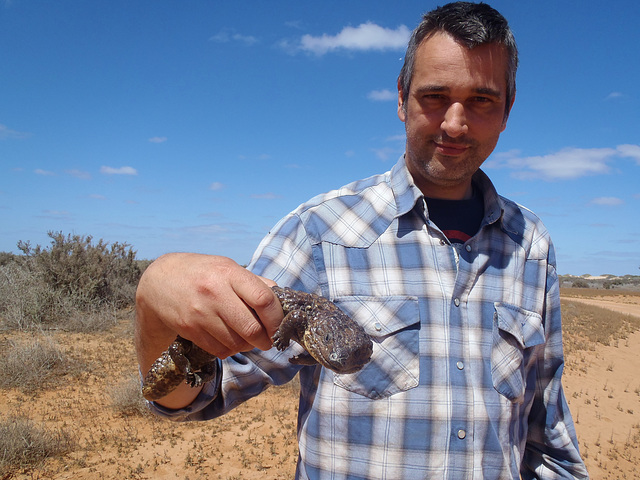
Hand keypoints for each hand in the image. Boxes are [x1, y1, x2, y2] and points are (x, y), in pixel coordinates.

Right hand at [135, 253, 283, 370]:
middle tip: (269, 340)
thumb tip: (282, 298)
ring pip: (236, 343)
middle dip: (266, 339)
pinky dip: (231, 349)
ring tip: (249, 339)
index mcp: (229, 273)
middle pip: (252, 328)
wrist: (160, 281)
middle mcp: (215, 293)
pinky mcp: (189, 329)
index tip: (280, 326)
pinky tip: (230, 340)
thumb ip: (255, 283)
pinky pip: (220, 350)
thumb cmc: (203, 273)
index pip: (264, 299)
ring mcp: (200, 313)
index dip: (277, 318)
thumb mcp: (228, 268)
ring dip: (248, 346)